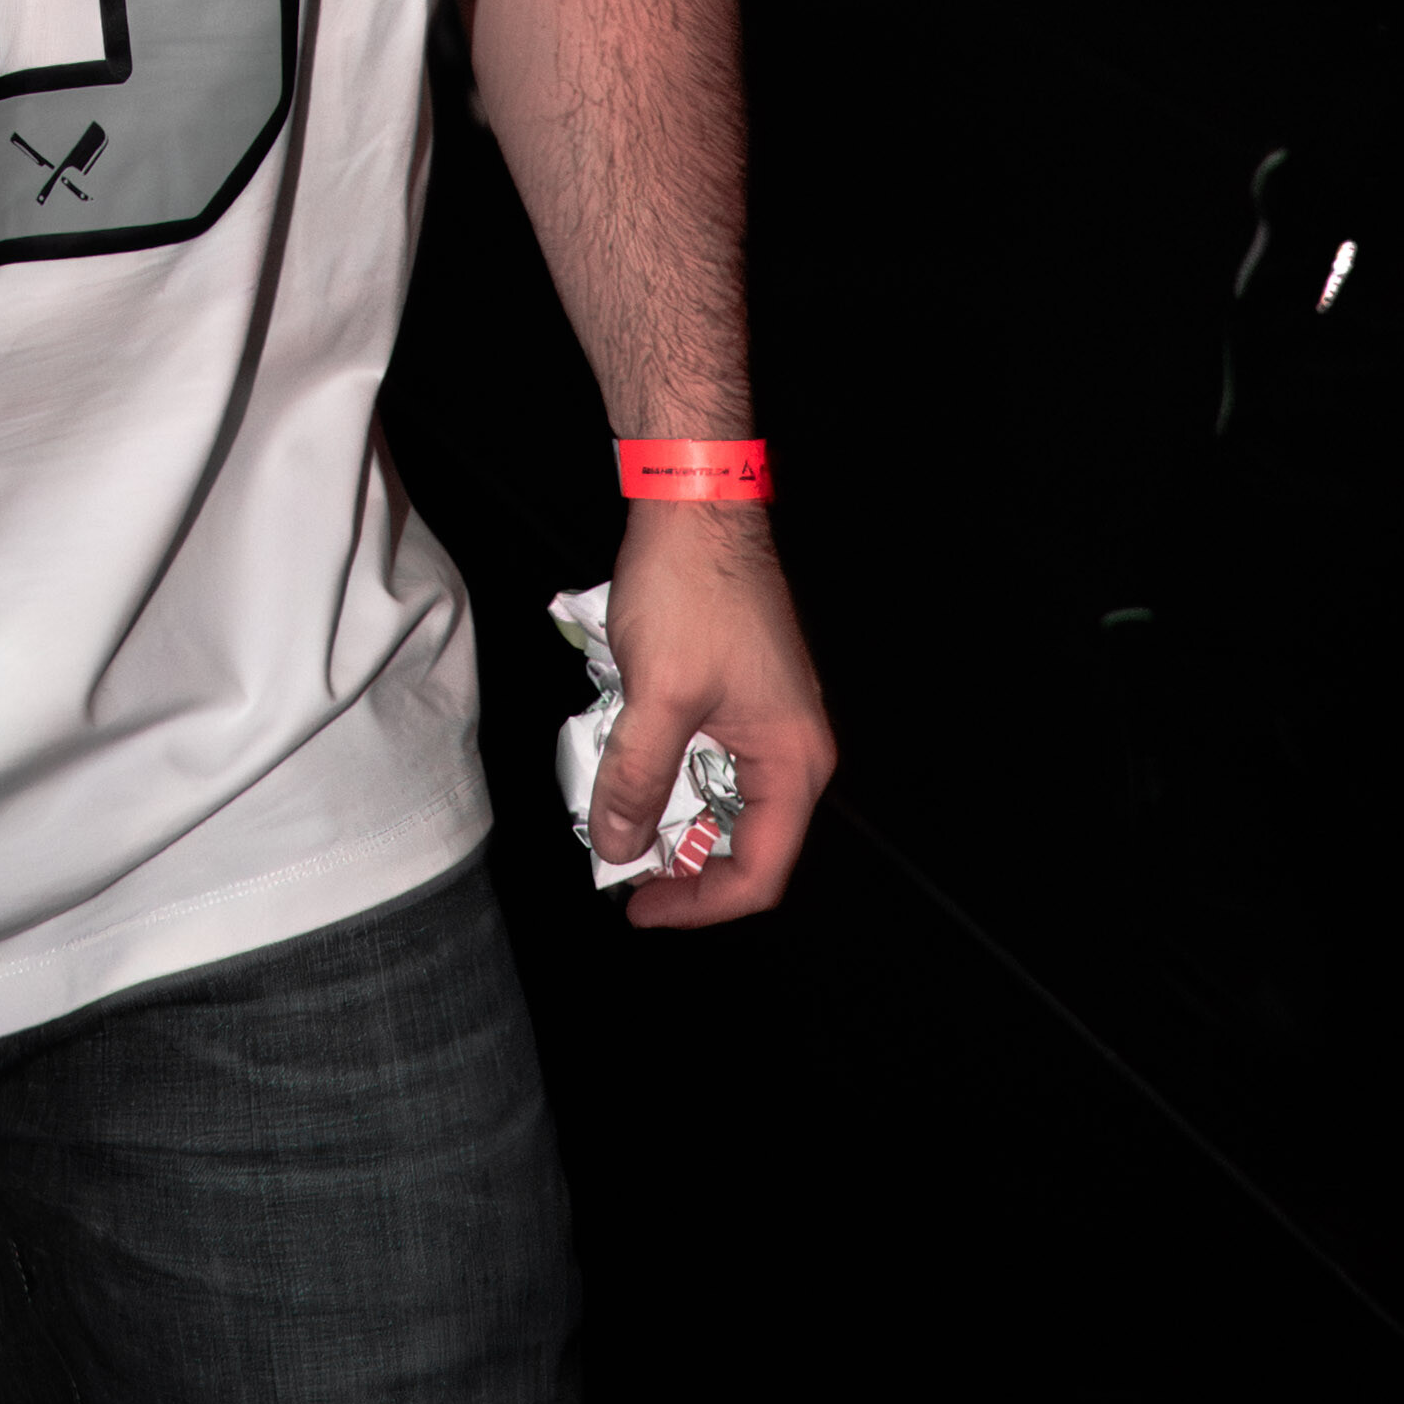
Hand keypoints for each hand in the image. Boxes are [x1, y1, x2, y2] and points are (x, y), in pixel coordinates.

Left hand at [592, 502, 833, 934]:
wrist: (696, 500)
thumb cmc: (693, 589)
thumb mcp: (654, 696)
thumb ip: (636, 779)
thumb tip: (619, 844)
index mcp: (793, 761)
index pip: (759, 872)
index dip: (698, 903)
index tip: (639, 904)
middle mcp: (792, 747)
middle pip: (740, 840)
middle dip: (676, 856)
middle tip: (615, 855)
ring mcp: (767, 717)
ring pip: (716, 795)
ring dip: (665, 807)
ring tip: (610, 805)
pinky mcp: (740, 692)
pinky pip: (705, 754)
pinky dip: (664, 766)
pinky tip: (621, 754)